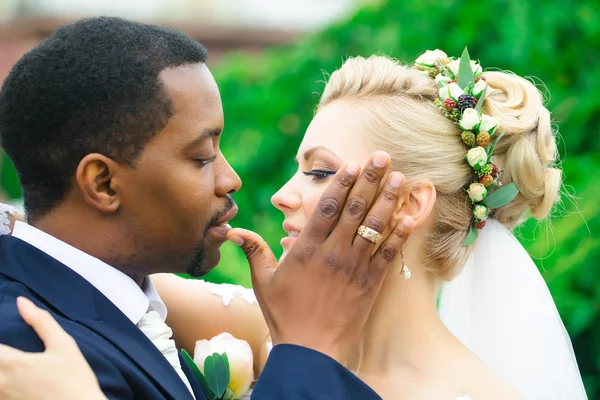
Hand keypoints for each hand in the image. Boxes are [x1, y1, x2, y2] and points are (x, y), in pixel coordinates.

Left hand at [0, 297, 105, 399]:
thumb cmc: (75, 380)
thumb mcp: (64, 345)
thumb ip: (41, 321)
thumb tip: (22, 302)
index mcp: (12, 362)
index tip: (4, 340)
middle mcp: (0, 382)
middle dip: (0, 354)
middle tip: (8, 351)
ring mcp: (2, 397)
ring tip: (9, 365)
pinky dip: (2, 385)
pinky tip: (9, 380)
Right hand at [228, 151, 413, 362]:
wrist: (312, 350)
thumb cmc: (284, 315)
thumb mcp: (263, 282)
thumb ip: (253, 251)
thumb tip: (232, 230)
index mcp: (307, 248)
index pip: (328, 207)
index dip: (341, 182)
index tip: (352, 163)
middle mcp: (333, 252)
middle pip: (355, 209)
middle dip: (370, 179)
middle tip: (382, 156)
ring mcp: (354, 267)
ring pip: (374, 226)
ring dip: (388, 200)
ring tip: (400, 177)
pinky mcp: (371, 284)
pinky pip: (388, 254)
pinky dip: (399, 235)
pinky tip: (408, 217)